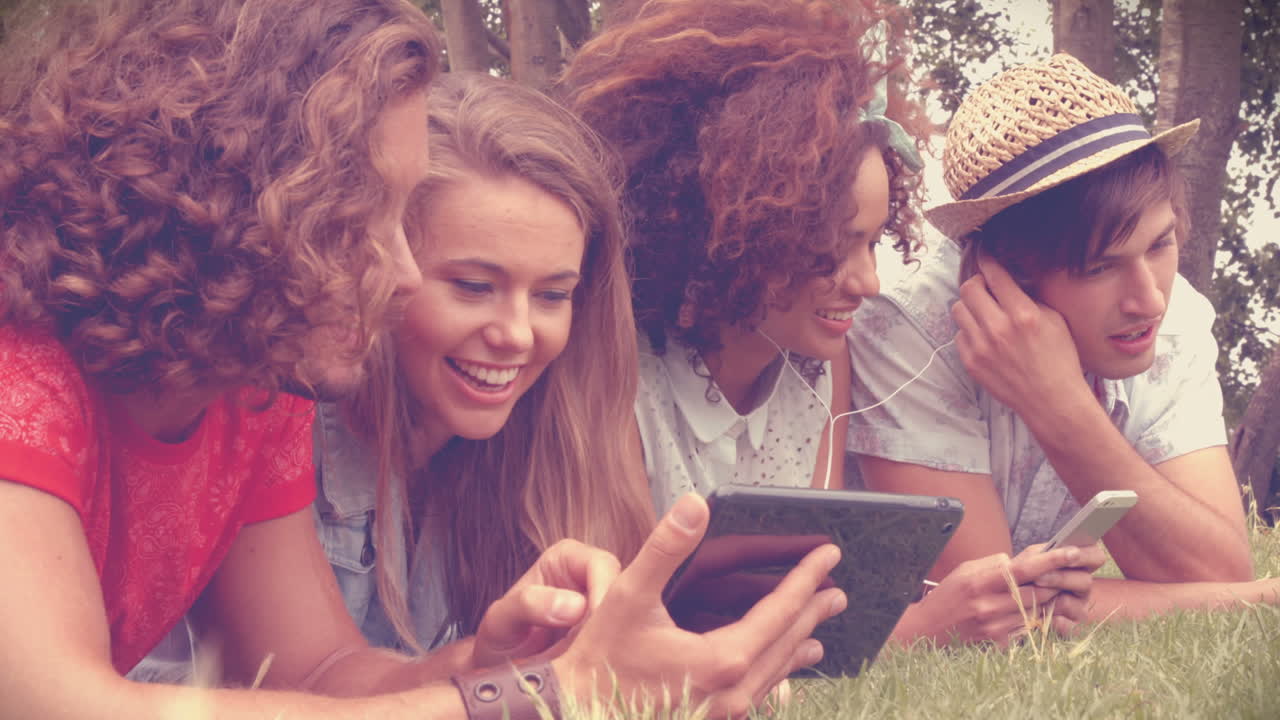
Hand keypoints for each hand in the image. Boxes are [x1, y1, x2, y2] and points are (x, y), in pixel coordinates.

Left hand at [470, 539, 620, 668]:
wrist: (499, 670)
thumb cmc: (499, 637)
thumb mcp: (501, 620)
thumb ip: (528, 605)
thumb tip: (574, 606)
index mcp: (565, 558)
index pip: (600, 565)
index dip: (604, 594)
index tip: (596, 628)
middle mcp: (588, 575)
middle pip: (623, 588)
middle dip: (614, 620)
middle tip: (600, 650)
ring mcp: (600, 605)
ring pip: (628, 615)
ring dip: (615, 639)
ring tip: (597, 663)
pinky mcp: (608, 633)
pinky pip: (623, 638)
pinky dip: (614, 653)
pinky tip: (600, 669)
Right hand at [550, 494, 845, 718]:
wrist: (576, 713)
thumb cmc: (599, 657)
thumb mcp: (628, 594)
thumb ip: (666, 547)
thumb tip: (695, 504)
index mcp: (723, 658)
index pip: (781, 609)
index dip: (807, 578)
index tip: (830, 555)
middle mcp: (735, 692)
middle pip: (788, 642)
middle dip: (812, 612)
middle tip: (837, 591)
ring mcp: (726, 713)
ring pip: (776, 673)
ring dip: (797, 644)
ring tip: (818, 633)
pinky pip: (758, 694)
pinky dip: (774, 672)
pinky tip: (775, 672)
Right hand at [916, 544, 1098, 646]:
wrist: (927, 630)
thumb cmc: (947, 596)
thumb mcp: (965, 571)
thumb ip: (994, 564)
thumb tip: (1022, 560)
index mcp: (979, 582)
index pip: (1024, 570)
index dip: (1052, 560)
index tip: (1072, 552)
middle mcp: (989, 606)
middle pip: (1039, 591)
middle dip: (1057, 580)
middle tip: (1067, 572)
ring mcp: (995, 627)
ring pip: (1038, 610)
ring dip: (1048, 598)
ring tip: (1048, 588)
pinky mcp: (999, 643)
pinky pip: (1029, 626)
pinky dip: (1035, 615)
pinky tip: (1029, 609)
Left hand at [950, 256, 1091, 418]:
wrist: (1051, 400)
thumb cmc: (1058, 359)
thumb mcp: (1054, 320)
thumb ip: (1028, 298)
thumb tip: (1007, 281)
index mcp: (1022, 314)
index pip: (995, 275)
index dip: (988, 261)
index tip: (985, 255)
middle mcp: (998, 329)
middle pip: (968, 288)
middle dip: (977, 283)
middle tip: (986, 288)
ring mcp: (981, 346)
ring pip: (958, 309)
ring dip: (970, 307)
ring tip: (986, 314)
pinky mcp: (971, 362)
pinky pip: (960, 334)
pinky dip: (970, 332)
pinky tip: (987, 338)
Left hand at [1026, 541, 1105, 635]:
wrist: (1004, 601)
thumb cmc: (1019, 574)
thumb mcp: (1028, 559)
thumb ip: (1043, 556)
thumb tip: (1066, 553)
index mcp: (1077, 564)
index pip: (1096, 557)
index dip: (1086, 556)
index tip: (1071, 553)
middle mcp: (1081, 585)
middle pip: (1086, 581)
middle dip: (1060, 578)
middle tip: (1037, 578)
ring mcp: (1077, 607)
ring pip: (1072, 604)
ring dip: (1049, 598)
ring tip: (1027, 596)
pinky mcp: (1069, 626)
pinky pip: (1065, 626)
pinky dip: (1050, 620)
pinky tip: (1037, 616)